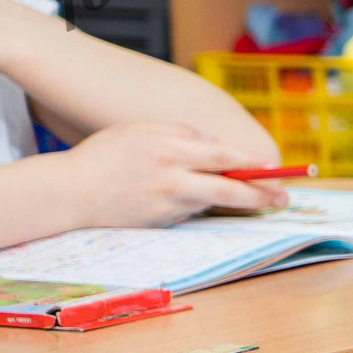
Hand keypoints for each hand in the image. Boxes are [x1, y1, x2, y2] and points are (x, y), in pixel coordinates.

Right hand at [59, 122, 289, 227]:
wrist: (69, 192)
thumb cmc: (104, 154)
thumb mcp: (142, 129)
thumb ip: (182, 133)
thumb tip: (216, 146)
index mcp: (168, 149)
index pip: (223, 155)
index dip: (253, 164)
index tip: (275, 169)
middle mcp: (171, 179)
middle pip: (228, 188)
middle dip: (260, 195)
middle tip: (283, 199)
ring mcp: (166, 204)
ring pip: (211, 201)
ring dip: (232, 199)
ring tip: (255, 198)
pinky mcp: (160, 222)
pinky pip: (190, 210)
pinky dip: (200, 203)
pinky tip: (197, 198)